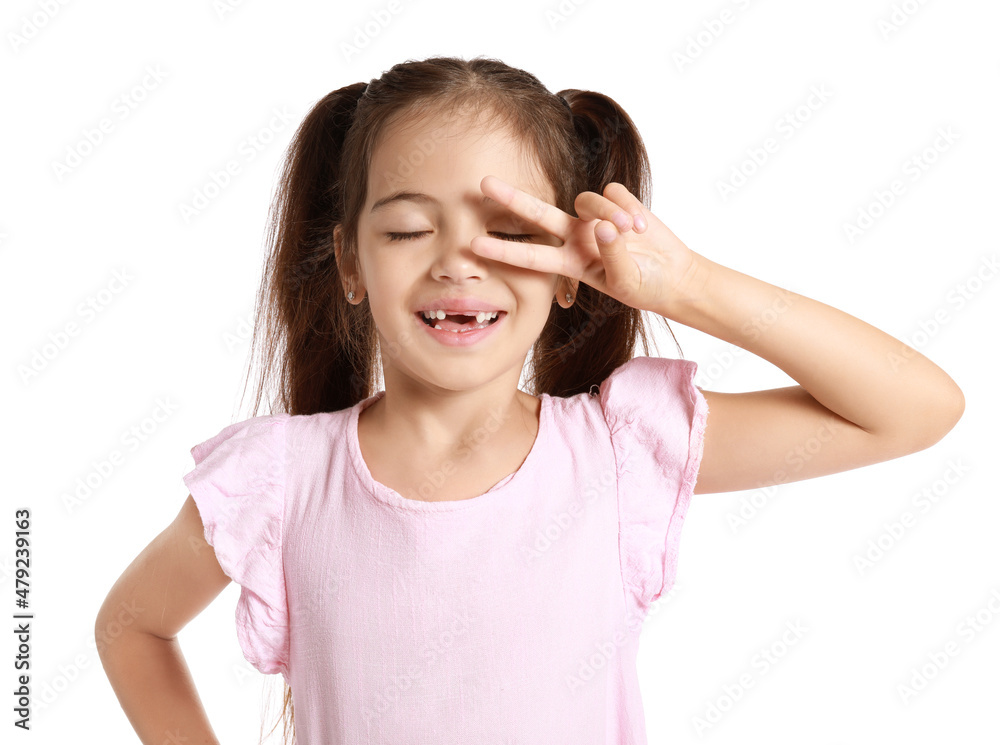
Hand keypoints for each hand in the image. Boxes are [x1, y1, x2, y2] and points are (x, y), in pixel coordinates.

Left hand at [470, 175, 701, 315]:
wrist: (672, 275)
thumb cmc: (644, 286)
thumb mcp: (626, 282)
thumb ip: (614, 256)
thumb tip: (605, 228)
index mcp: (571, 262)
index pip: (531, 256)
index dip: (503, 250)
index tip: (474, 245)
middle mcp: (576, 236)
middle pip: (537, 213)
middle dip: (512, 198)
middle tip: (484, 183)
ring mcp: (595, 218)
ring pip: (587, 200)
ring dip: (609, 214)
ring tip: (633, 234)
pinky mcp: (616, 202)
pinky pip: (613, 193)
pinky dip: (627, 208)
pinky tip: (641, 227)